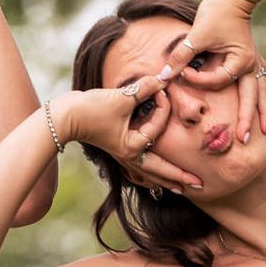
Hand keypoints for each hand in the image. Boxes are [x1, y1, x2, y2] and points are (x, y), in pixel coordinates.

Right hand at [58, 82, 203, 193]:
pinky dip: (149, 174)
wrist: (64, 116)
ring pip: (149, 173)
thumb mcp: (121, 96)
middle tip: (201, 185)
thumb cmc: (91, 109)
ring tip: (181, 188)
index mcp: (133, 147)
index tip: (161, 88)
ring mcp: (122, 155)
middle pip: (161, 171)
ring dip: (166, 179)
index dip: (163, 106)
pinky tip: (152, 177)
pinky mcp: (116, 150)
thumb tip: (164, 78)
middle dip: (181, 178)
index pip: (158, 126)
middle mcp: (129, 156)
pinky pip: (138, 168)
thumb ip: (145, 88)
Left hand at [161, 0, 265, 144]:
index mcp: (238, 60)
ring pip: (263, 92)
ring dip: (264, 112)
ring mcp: (255, 62)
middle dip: (248, 119)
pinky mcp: (254, 58)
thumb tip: (163, 76)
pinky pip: (265, 82)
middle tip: (244, 140)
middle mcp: (251, 64)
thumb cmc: (216, 12)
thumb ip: (181, 57)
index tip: (184, 72)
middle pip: (250, 97)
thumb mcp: (196, 34)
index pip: (218, 81)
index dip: (199, 80)